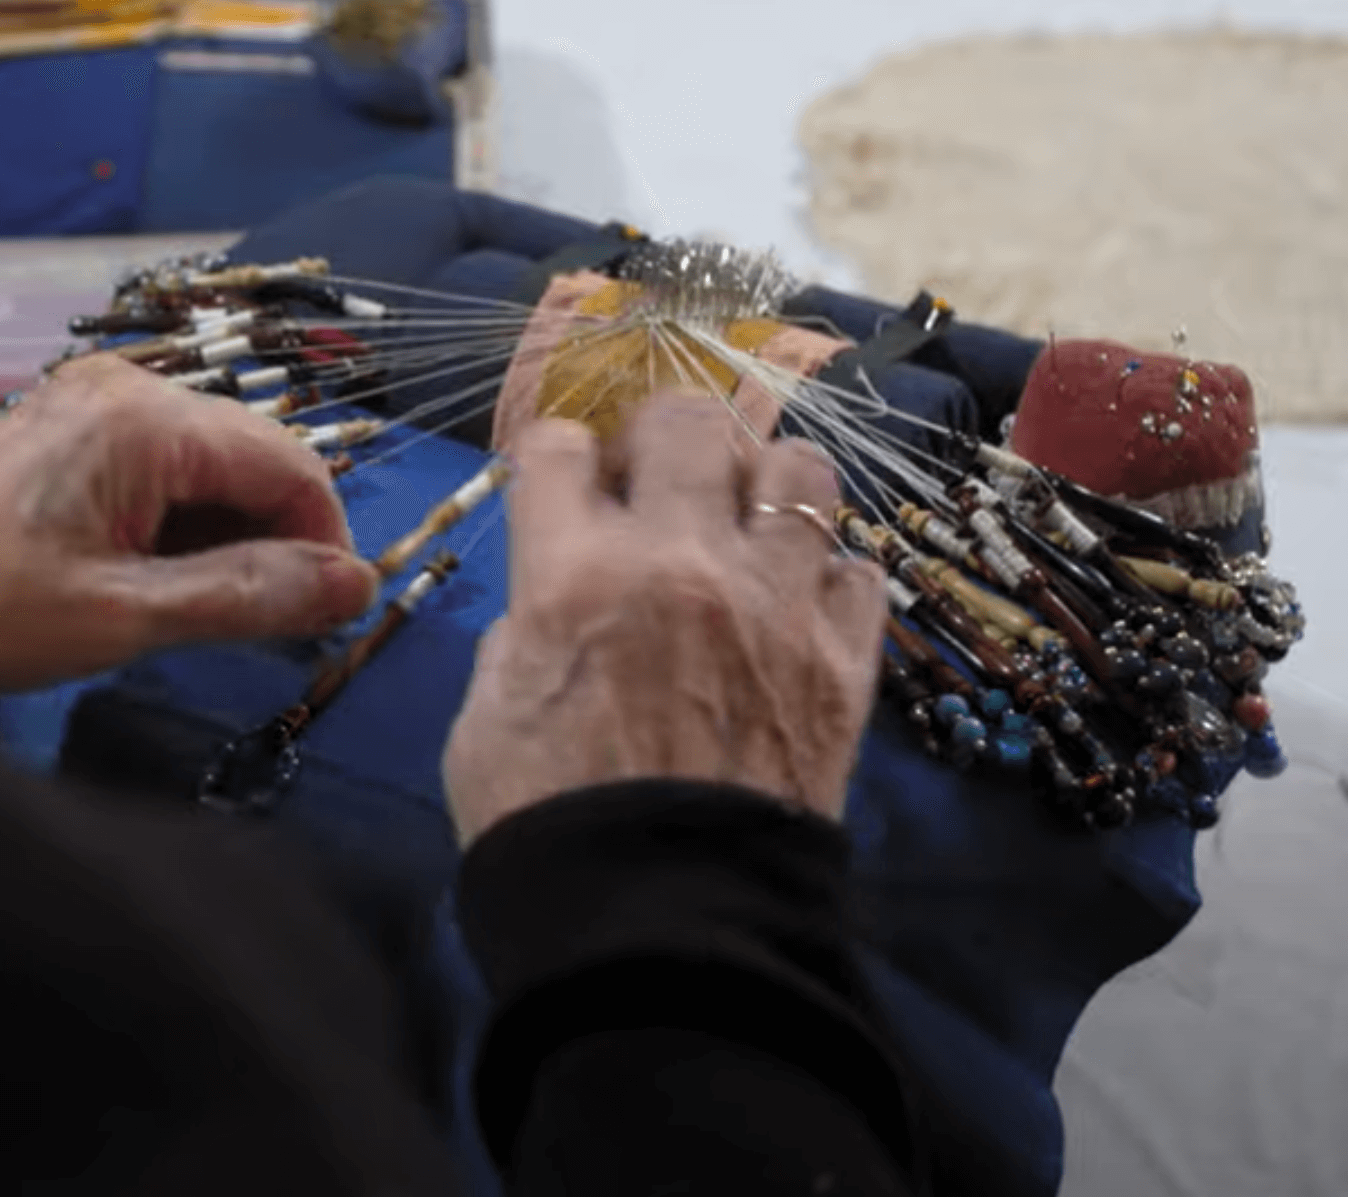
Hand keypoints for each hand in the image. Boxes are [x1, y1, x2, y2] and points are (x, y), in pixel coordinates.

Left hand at [0, 354, 379, 694]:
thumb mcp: (124, 616)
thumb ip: (248, 596)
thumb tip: (355, 585)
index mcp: (143, 419)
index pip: (288, 463)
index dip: (325, 541)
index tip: (324, 618)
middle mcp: (128, 389)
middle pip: (254, 460)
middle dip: (277, 543)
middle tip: (267, 632)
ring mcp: (96, 405)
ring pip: (212, 469)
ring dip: (230, 541)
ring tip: (204, 616)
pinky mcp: (74, 432)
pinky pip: (165, 471)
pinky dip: (184, 527)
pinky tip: (164, 585)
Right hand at [442, 395, 887, 843]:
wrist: (659, 923)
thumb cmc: (545, 824)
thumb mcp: (487, 715)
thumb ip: (525, 630)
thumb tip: (555, 599)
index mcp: (574, 573)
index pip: (560, 446)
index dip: (557, 460)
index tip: (564, 488)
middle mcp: (684, 563)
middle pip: (688, 422)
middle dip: (661, 439)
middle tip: (654, 483)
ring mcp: (777, 605)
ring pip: (799, 468)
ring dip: (763, 484)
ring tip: (743, 524)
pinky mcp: (846, 660)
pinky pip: (860, 570)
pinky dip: (828, 577)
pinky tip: (798, 606)